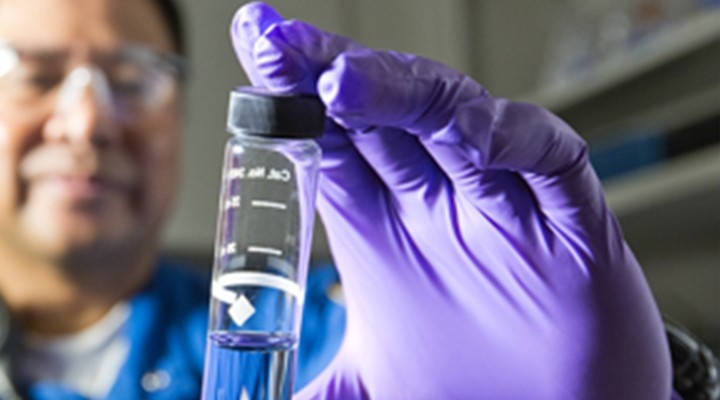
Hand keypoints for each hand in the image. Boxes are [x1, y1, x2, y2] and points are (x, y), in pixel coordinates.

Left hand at [231, 2, 671, 398]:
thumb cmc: (472, 388)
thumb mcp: (370, 384)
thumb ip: (308, 392)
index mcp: (381, 226)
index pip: (325, 142)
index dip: (286, 98)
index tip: (249, 48)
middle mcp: (435, 202)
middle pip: (375, 114)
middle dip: (323, 72)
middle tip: (272, 41)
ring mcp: (500, 204)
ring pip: (450, 118)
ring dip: (400, 92)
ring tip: (342, 81)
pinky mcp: (571, 222)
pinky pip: (548, 158)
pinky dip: (515, 138)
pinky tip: (473, 133)